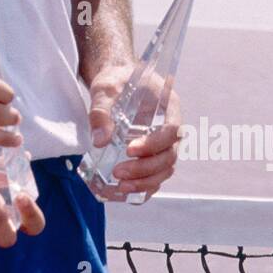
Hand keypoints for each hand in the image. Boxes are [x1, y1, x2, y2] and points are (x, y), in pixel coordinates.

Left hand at [89, 61, 180, 200]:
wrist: (116, 81)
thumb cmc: (115, 80)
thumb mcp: (105, 88)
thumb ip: (102, 111)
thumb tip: (100, 141)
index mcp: (169, 105)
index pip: (172, 130)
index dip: (154, 144)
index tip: (129, 149)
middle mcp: (170, 127)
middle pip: (169, 156)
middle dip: (146, 169)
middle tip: (119, 173)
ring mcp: (162, 143)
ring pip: (164, 170)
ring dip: (145, 182)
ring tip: (120, 186)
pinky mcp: (151, 155)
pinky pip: (154, 176)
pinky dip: (143, 188)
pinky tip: (124, 192)